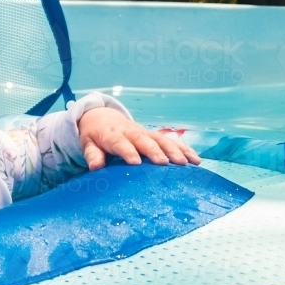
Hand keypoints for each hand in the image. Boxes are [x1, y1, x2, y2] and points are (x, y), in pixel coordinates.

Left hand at [78, 107, 200, 170]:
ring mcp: (145, 133)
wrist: (102, 117)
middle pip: (144, 140)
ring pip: (161, 139)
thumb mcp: (88, 144)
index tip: (135, 162)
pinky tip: (196, 159)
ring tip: (186, 163)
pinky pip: (171, 141)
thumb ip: (93, 155)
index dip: (127, 151)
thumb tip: (95, 167)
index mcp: (113, 135)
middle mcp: (131, 132)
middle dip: (155, 151)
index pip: (120, 142)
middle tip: (165, 163)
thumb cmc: (95, 136)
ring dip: (174, 150)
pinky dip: (184, 149)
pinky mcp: (154, 136)